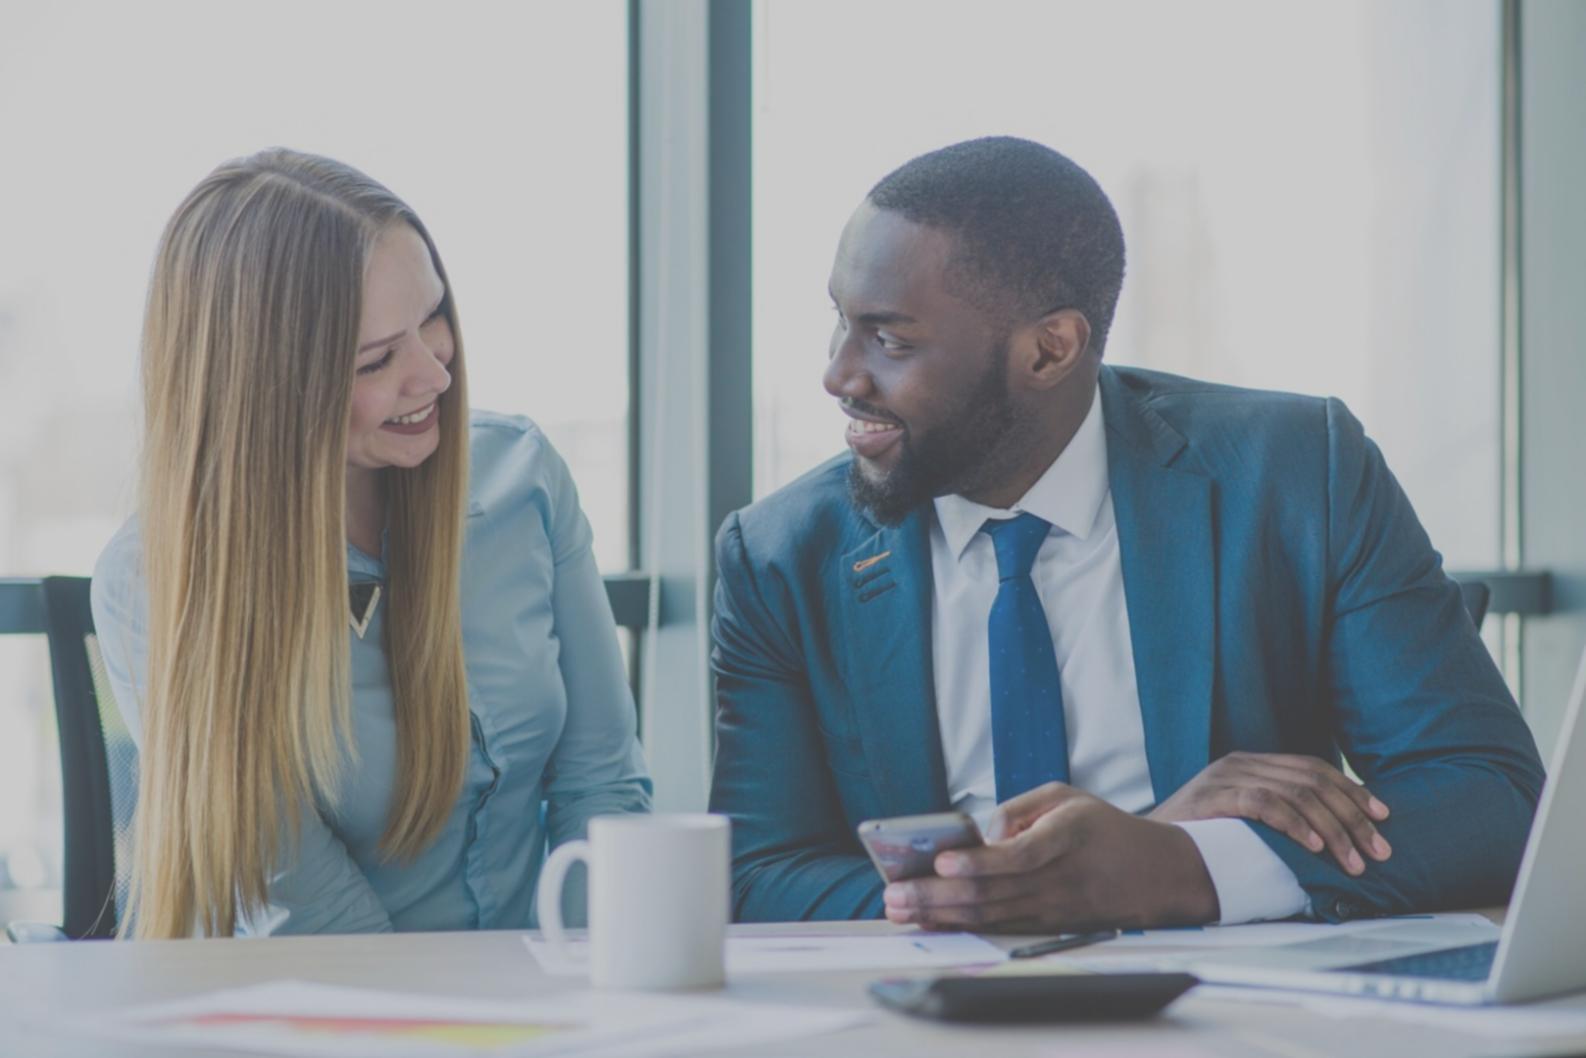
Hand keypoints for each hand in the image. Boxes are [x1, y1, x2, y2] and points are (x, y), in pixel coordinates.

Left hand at [883, 783, 1219, 931]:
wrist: (1154, 873)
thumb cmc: (1099, 827)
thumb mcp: (1065, 796)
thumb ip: (1020, 807)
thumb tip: (983, 833)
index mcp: (1067, 836)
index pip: (1020, 855)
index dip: (979, 862)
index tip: (942, 862)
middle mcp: (1059, 878)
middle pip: (993, 892)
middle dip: (938, 896)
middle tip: (895, 894)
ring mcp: (1054, 909)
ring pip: (991, 916)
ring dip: (941, 915)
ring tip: (898, 908)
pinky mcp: (1049, 926)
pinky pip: (999, 929)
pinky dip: (962, 927)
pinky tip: (930, 922)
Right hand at [1147, 752, 1390, 875]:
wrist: (1144, 845)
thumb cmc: (1196, 840)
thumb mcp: (1239, 819)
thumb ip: (1272, 815)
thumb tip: (1328, 834)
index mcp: (1251, 763)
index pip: (1314, 768)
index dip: (1352, 791)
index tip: (1383, 818)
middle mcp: (1241, 763)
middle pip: (1314, 781)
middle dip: (1353, 817)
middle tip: (1379, 851)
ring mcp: (1226, 777)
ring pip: (1297, 794)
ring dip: (1333, 830)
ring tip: (1354, 861)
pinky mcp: (1214, 796)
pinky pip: (1265, 804)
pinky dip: (1295, 824)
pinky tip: (1314, 847)